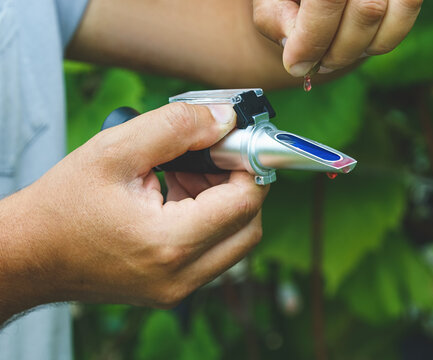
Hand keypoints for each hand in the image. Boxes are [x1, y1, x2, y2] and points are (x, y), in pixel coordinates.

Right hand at [0, 103, 267, 320]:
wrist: (29, 254)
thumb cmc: (63, 205)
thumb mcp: (115, 150)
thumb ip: (177, 127)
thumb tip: (226, 119)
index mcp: (169, 242)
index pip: (245, 202)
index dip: (247, 164)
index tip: (233, 141)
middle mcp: (181, 276)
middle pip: (249, 226)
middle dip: (239, 184)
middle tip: (210, 156)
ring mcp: (178, 289)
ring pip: (235, 241)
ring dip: (224, 203)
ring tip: (184, 175)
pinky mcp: (173, 289)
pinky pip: (213, 253)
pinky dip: (209, 221)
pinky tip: (176, 196)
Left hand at [253, 0, 422, 76]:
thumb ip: (275, 19)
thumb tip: (299, 55)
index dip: (313, 38)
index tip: (296, 66)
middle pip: (366, 10)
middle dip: (337, 50)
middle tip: (316, 64)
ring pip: (389, 15)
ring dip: (358, 49)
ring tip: (331, 56)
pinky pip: (405, 15)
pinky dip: (381, 41)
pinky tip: (357, 45)